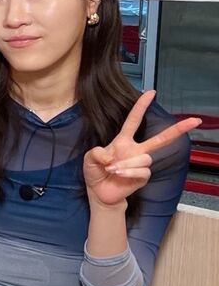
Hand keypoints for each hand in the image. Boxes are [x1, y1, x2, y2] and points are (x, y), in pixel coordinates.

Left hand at [84, 90, 201, 205]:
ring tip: (113, 169)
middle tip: (195, 120)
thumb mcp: (90, 159)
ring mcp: (141, 163)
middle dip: (178, 129)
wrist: (100, 193)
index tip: (151, 92)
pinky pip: (143, 171)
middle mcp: (136, 150)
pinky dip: (129, 172)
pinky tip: (120, 175)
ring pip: (144, 158)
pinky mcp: (144, 177)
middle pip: (160, 138)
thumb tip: (112, 155)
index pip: (134, 120)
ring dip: (127, 163)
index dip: (141, 106)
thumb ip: (97, 152)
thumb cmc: (95, 173)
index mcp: (123, 141)